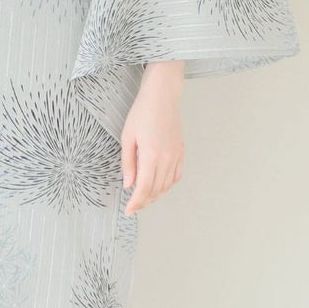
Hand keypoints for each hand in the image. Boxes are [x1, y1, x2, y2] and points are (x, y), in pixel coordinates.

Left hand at [120, 62, 184, 214]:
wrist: (162, 97)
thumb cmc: (142, 113)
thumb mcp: (127, 137)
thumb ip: (128, 163)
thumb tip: (129, 185)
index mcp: (151, 155)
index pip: (144, 188)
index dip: (136, 202)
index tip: (129, 210)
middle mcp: (167, 158)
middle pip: (156, 189)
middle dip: (144, 201)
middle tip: (134, 206)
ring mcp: (176, 155)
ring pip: (167, 185)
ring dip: (156, 195)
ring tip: (144, 198)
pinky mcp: (181, 151)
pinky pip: (176, 176)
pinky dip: (167, 185)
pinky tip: (159, 186)